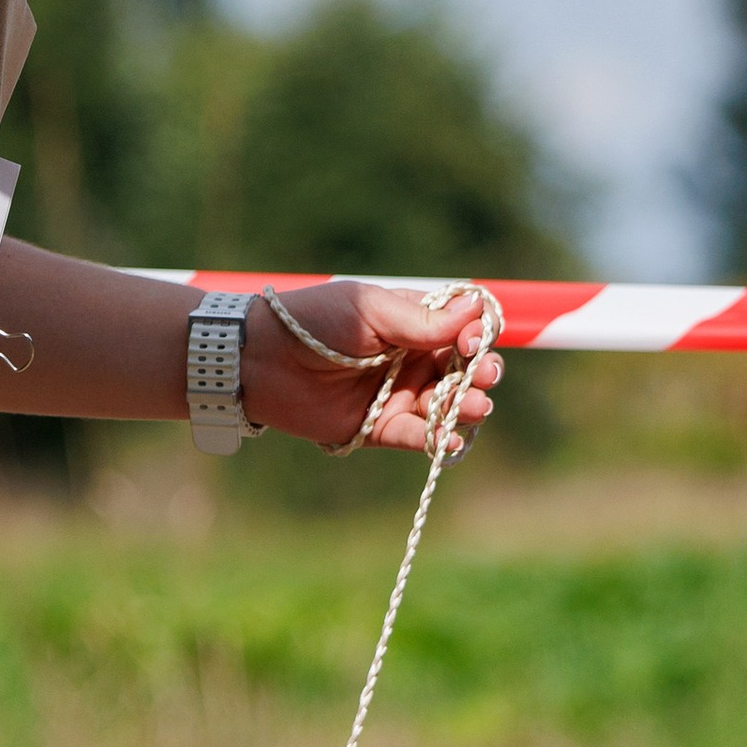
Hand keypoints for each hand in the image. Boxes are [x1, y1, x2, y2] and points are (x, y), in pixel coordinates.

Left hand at [241, 282, 500, 458]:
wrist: (263, 358)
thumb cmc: (315, 321)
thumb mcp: (371, 311)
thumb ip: (422, 320)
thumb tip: (476, 306)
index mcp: (412, 323)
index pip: (462, 332)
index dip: (477, 337)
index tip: (473, 342)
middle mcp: (411, 360)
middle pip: (464, 372)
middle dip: (482, 375)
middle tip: (483, 377)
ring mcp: (397, 395)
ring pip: (447, 407)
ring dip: (466, 407)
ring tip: (472, 405)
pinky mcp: (378, 427)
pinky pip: (417, 437)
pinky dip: (437, 440)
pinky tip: (450, 440)